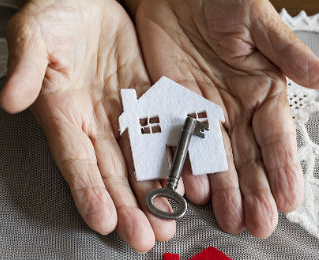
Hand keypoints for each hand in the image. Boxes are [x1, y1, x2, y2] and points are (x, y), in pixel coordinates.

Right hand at [0, 0, 183, 250]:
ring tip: (168, 221)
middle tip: (146, 237)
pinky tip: (185, 180)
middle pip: (112, 171)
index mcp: (65, 111)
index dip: (89, 191)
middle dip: (129, 205)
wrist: (88, 0)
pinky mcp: (147, 98)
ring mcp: (123, 112)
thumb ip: (26, 65)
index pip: (76, 159)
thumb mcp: (35, 33)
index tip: (104, 221)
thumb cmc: (56, 13)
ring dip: (153, 191)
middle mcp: (95, 120)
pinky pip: (161, 132)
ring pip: (140, 160)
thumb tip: (11, 98)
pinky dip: (172, 156)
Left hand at [130, 0, 318, 237]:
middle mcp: (233, 108)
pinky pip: (180, 140)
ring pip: (215, 157)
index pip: (275, 136)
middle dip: (253, 191)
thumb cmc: (221, 1)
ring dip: (223, 188)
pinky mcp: (173, 107)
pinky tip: (192, 187)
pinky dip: (186, 164)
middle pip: (247, 156)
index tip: (288, 199)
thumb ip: (284, 51)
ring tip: (229, 217)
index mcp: (260, 90)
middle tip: (257, 223)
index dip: (282, 168)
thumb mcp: (256, 21)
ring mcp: (202, 111)